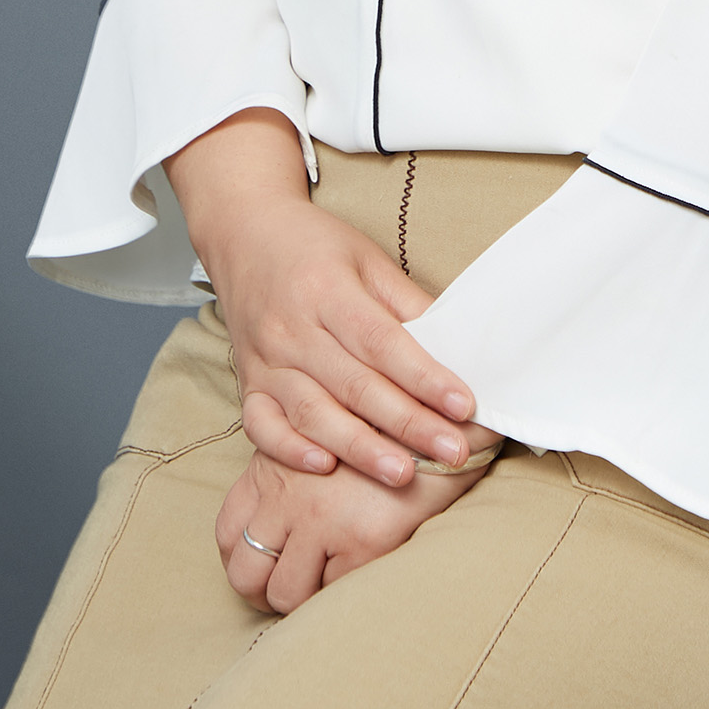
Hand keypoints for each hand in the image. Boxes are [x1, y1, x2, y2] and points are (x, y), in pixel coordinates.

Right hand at [166, 109, 480, 488]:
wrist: (244, 234)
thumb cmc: (315, 246)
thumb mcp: (368, 259)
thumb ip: (408, 303)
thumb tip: (459, 347)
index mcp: (328, 290)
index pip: (383, 342)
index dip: (425, 376)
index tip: (463, 405)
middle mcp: (293, 329)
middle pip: (356, 384)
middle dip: (408, 424)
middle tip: (452, 452)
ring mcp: (266, 359)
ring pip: (314, 412)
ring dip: (359, 448)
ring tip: (402, 474)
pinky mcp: (248, 382)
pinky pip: (261, 424)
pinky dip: (290, 448)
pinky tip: (325, 467)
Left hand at [216, 442, 497, 614]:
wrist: (445, 425)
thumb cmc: (389, 435)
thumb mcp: (324, 440)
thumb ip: (292, 476)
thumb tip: (278, 528)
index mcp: (272, 465)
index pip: (229, 531)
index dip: (244, 560)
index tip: (269, 570)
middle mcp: (285, 494)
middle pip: (244, 571)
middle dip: (263, 592)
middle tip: (294, 593)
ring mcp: (319, 520)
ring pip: (284, 592)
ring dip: (303, 599)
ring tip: (329, 590)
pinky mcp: (360, 542)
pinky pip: (333, 595)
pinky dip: (344, 593)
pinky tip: (364, 574)